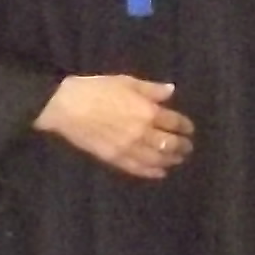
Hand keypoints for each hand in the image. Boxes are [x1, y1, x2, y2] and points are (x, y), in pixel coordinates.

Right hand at [38, 73, 192, 179]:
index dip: (185, 126)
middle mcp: (143, 133)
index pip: (175, 122)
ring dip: (171, 160)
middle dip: (183, 146)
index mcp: (148, 111)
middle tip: (188, 147)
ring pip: (157, 159)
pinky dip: (152, 172)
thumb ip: (151, 89)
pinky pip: (138, 169)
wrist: (66, 106)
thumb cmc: (96, 89)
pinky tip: (160, 172)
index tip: (189, 129)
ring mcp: (129, 148)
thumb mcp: (126, 82)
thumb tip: (171, 91)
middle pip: (170, 144)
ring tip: (177, 160)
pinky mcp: (115, 159)